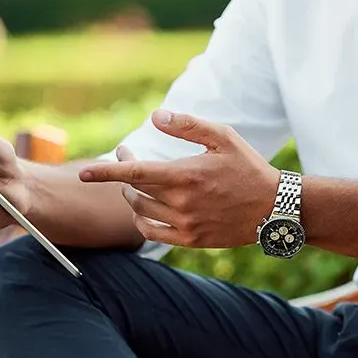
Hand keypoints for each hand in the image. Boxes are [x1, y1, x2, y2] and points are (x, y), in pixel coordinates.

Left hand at [78, 110, 279, 247]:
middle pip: (135, 190)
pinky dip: (141, 221)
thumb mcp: (223, 137)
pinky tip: (143, 210)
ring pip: (141, 211)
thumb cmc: (249, 168)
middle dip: (123, 173)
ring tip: (137, 182)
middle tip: (129, 156)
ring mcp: (185, 225)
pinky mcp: (191, 240)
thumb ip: (187, 125)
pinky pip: (152, 233)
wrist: (274, 209)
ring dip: (132, 196)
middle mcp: (182, 203)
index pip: (134, 173)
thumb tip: (155, 117)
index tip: (83, 173)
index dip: (105, 172)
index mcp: (185, 175)